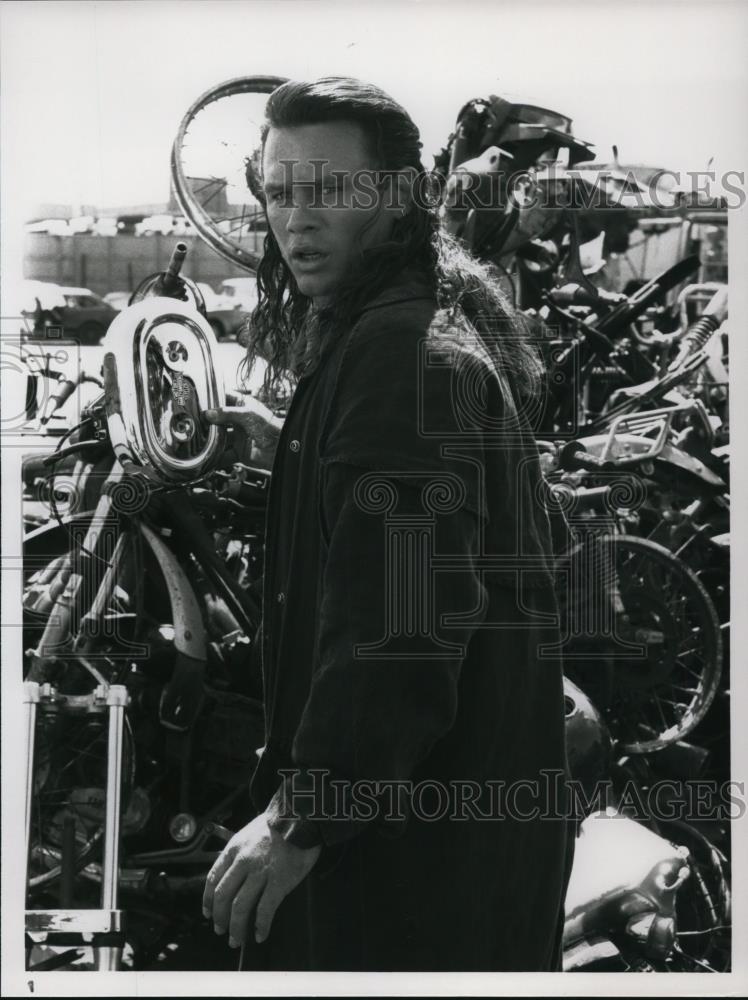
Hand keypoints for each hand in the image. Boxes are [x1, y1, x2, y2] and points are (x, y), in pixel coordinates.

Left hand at [202, 812, 320, 946]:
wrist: (302, 815)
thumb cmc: (278, 822)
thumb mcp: (250, 831)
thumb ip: (240, 852)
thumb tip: (232, 874)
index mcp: (234, 848)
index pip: (212, 879)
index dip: (207, 900)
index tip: (208, 913)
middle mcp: (243, 861)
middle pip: (223, 896)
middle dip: (219, 918)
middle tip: (221, 930)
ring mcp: (261, 872)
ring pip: (240, 907)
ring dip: (236, 928)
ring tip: (236, 939)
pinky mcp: (279, 881)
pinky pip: (265, 910)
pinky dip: (261, 926)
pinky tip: (260, 935)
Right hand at [203, 398, 282, 466]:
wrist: (282, 449)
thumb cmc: (270, 427)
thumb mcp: (247, 414)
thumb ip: (227, 413)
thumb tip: (208, 414)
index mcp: (243, 406)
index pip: (224, 399)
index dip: (212, 399)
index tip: (197, 400)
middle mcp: (239, 421)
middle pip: (218, 420)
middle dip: (207, 423)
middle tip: (193, 423)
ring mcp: (239, 436)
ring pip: (219, 438)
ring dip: (209, 441)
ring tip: (197, 440)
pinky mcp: (239, 451)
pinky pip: (224, 455)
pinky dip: (216, 457)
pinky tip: (206, 457)